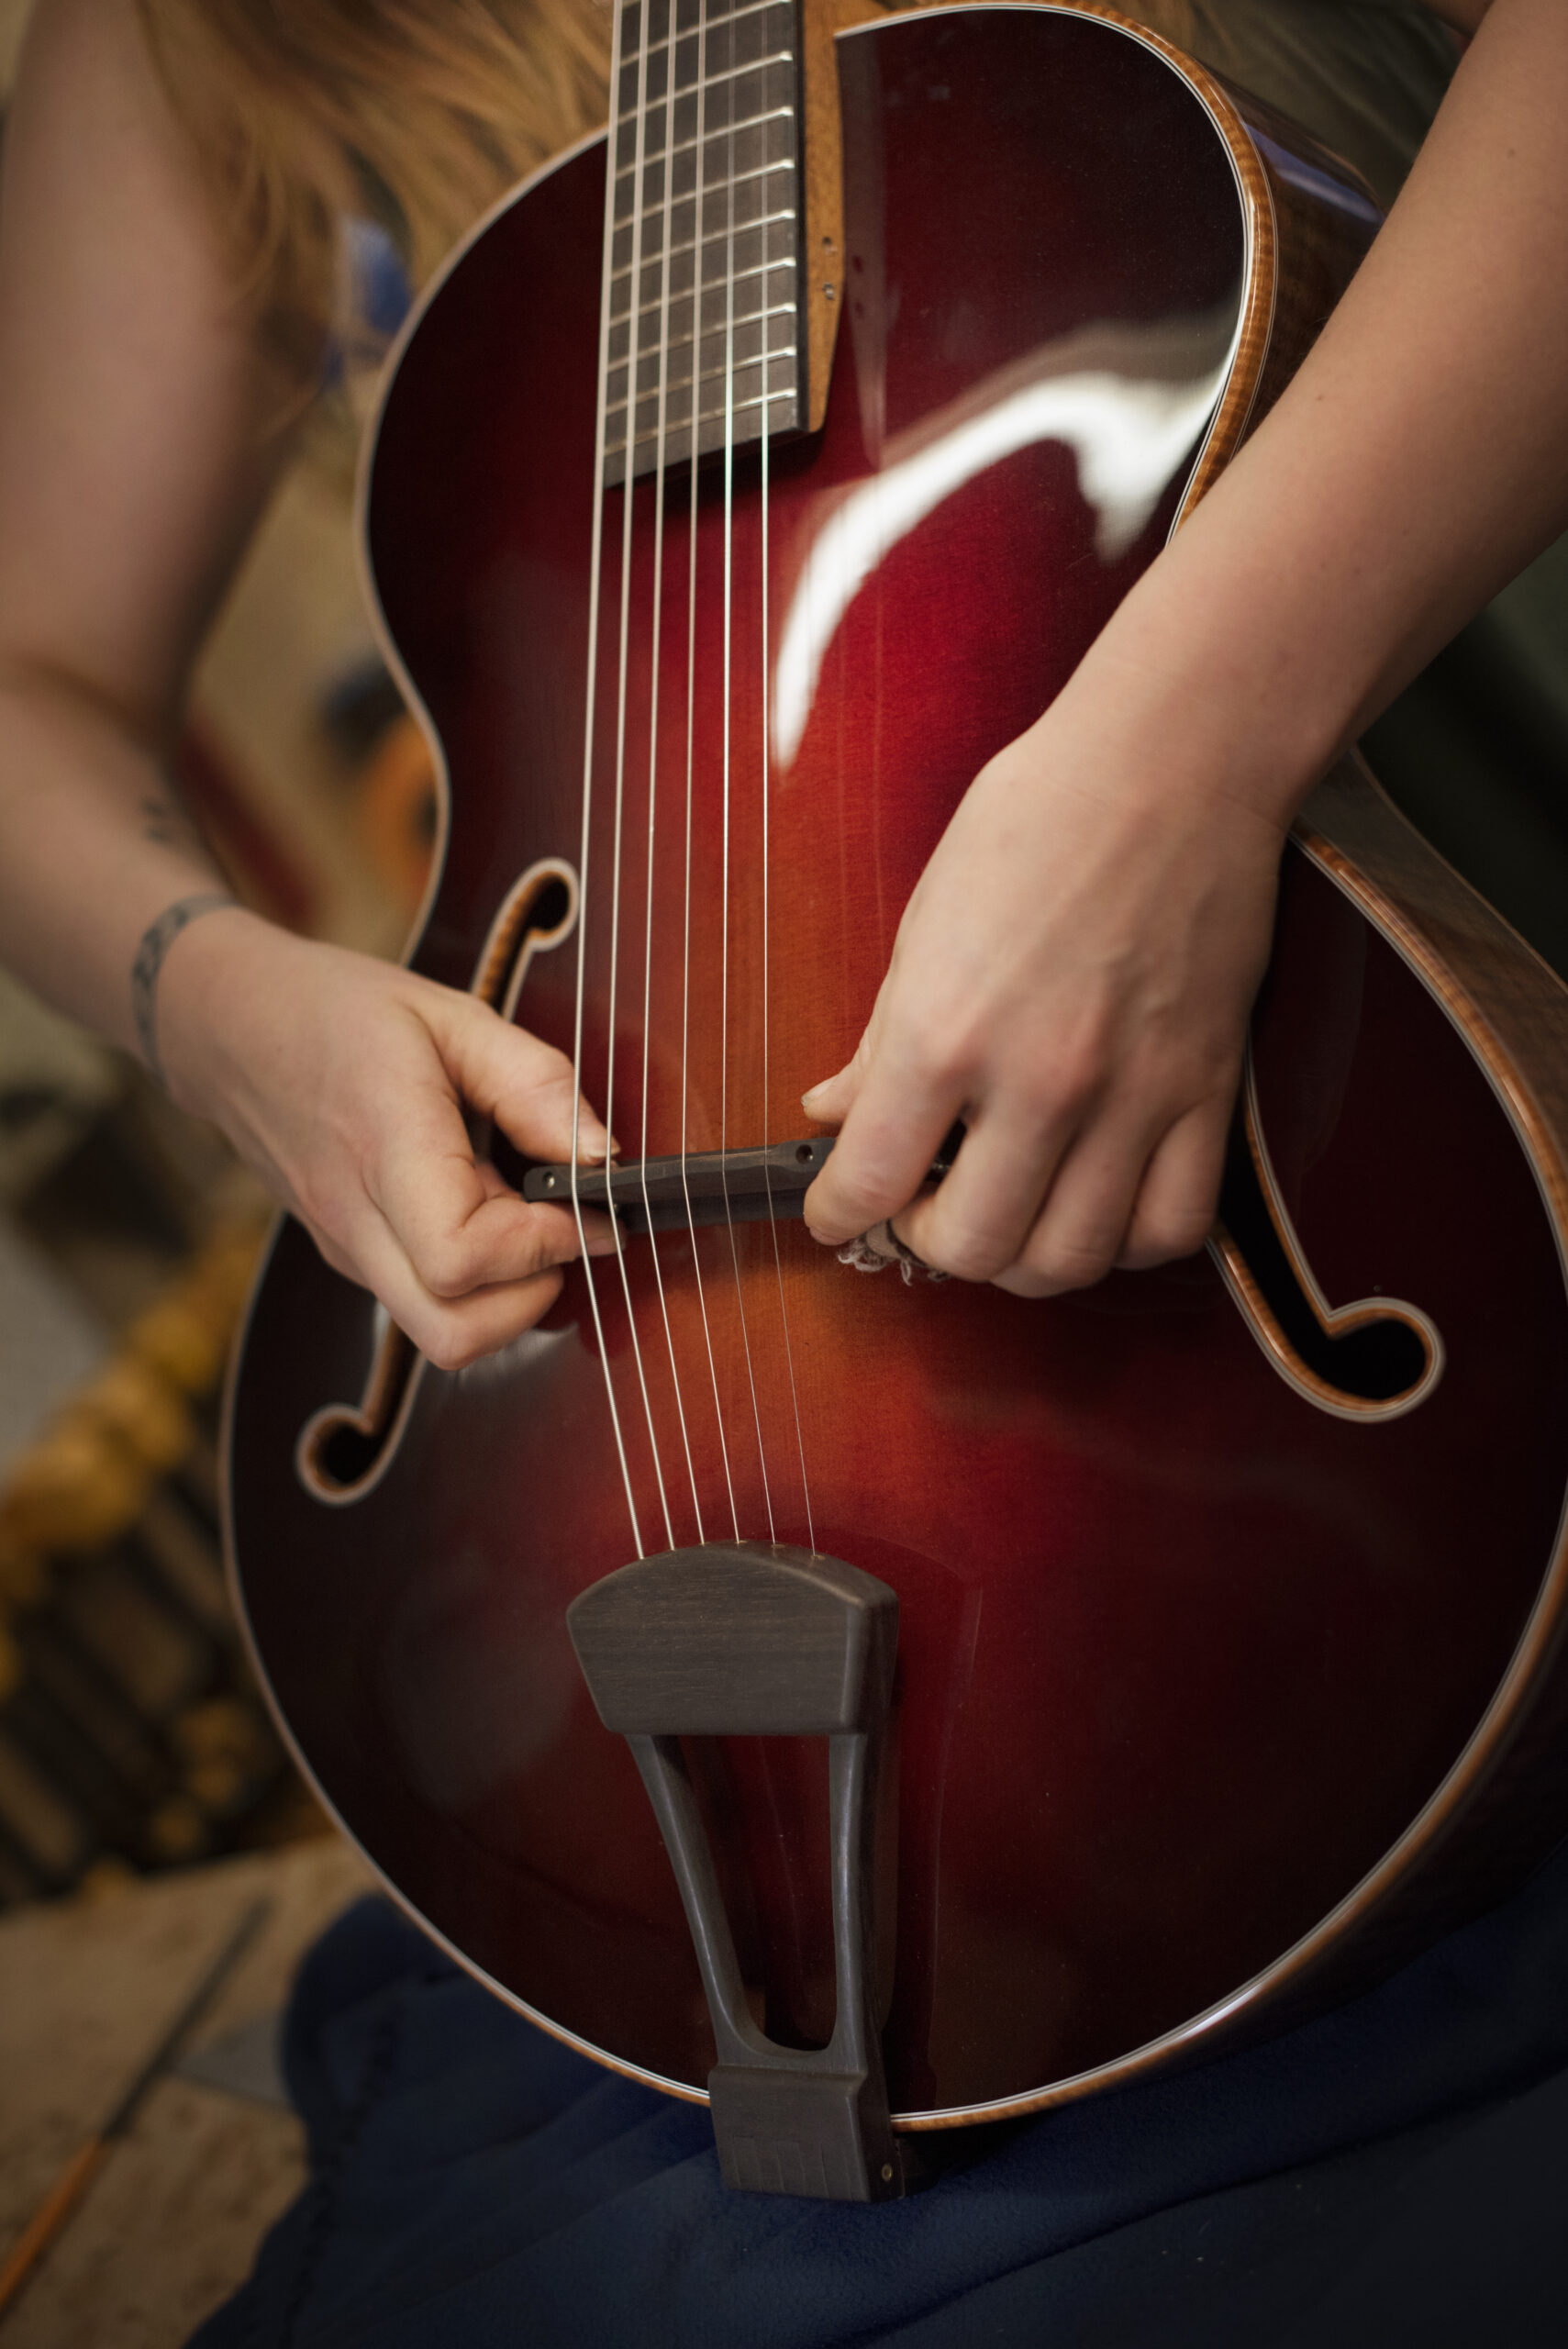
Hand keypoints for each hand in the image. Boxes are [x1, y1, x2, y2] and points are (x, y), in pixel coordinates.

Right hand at [156, 909, 615, 1365]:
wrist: (228, 1028)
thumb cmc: (339, 1011)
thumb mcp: (452, 1015)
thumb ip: (536, 1084)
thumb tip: (603, 1158)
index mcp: (381, 1144)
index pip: (460, 1258)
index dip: (541, 1243)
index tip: (580, 1200)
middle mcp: (355, 1216)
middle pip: (453, 1334)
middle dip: (531, 1296)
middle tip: (555, 1224)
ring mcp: (346, 1248)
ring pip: (440, 1334)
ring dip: (505, 1295)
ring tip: (512, 1209)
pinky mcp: (349, 1257)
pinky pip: (423, 1304)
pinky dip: (474, 1282)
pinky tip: (478, 1207)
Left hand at [800, 682, 1288, 1294]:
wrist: (1174, 762)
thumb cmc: (1038, 819)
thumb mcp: (924, 920)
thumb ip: (880, 1038)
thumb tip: (834, 1112)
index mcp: (945, 1030)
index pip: (869, 1184)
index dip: (836, 1214)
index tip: (835, 1210)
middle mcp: (1038, 1081)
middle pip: (971, 1248)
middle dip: (929, 1242)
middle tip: (923, 1203)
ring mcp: (1132, 1095)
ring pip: (1067, 1259)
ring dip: (1021, 1256)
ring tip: (1006, 1209)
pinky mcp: (1206, 1092)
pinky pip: (1169, 1227)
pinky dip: (1122, 1240)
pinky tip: (1094, 1202)